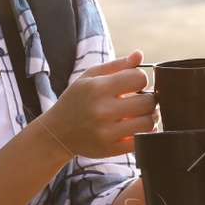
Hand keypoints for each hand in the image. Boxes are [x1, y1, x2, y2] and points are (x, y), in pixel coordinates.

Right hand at [38, 50, 156, 159]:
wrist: (56, 132)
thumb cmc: (76, 100)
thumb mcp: (89, 77)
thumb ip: (117, 65)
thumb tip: (140, 54)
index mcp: (98, 88)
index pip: (139, 78)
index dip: (141, 79)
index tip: (134, 84)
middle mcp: (102, 110)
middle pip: (148, 102)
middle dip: (148, 99)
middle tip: (140, 100)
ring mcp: (106, 132)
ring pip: (148, 123)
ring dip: (148, 117)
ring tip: (139, 115)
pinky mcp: (110, 149)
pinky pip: (141, 141)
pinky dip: (143, 134)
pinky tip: (134, 128)